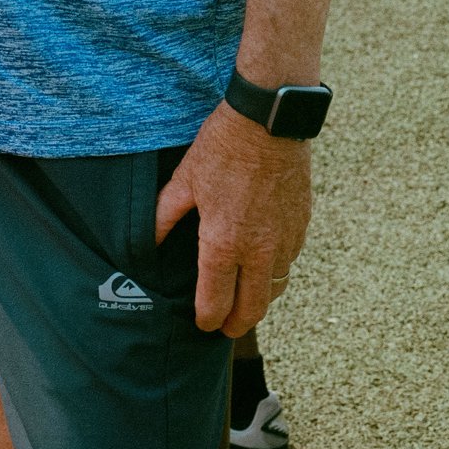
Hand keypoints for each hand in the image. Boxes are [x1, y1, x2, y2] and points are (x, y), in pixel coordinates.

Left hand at [155, 101, 310, 336]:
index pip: (215, 304)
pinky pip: (290, 262)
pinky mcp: (302, 225)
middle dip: (236, 325)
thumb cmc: (223, 147)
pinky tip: (265, 263)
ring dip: (259, 300)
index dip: (207, 320)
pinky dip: (277, 271)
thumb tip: (146, 243)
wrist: (270, 120)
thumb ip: (164, 217)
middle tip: (225, 328)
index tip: (202, 323)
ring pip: (275, 289)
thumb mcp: (184, 180)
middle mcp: (257, 251)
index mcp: (223, 244)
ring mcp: (284, 240)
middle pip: (251, 311)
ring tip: (245, 299)